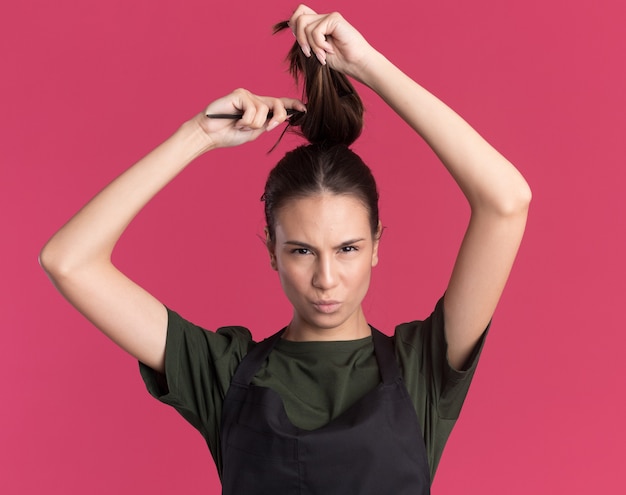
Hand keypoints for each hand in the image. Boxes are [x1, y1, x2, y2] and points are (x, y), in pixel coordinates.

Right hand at [191, 88, 305, 149]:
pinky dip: (246, 121)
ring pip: (264, 111)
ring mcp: (247, 96)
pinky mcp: (240, 94)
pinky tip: (236, 121)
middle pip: (278, 104)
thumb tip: (281, 118)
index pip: (280, 103)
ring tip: (240, 125)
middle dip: (279, 117)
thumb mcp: (254, 132)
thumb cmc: (229, 134)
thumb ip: (267, 124)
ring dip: (253, 124)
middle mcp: (255, 99)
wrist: (210, 135)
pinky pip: (253, 110)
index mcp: (260, 109)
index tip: (305, 109)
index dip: (293, 105)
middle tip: (269, 127)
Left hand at [288, 4, 375, 80]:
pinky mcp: (334, 19)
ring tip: (322, 55)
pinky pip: (316, 30)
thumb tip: (290, 25)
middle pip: (298, 18)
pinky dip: (319, 44)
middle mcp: (323, 18)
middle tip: (310, 54)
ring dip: (312, 45)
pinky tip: (330, 50)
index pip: (298, 14)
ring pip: (305, 25)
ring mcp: (329, 17)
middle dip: (300, 39)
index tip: (304, 46)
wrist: (357, 64)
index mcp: (318, 24)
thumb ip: (305, 38)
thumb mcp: (316, 51)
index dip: (294, 27)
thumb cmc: (340, 60)